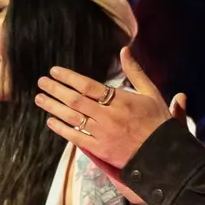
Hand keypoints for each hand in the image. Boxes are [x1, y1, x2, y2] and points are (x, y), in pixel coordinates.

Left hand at [34, 48, 176, 169]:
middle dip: (56, 90)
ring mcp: (103, 133)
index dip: (69, 77)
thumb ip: (135, 72)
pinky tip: (50, 121)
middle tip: (41, 82)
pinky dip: (62, 129)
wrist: (165, 155)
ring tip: (40, 99)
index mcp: (120, 100)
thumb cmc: (159, 122)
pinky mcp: (101, 150)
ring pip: (72, 117)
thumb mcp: (151, 93)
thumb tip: (124, 50)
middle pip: (75, 100)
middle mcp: (108, 115)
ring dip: (54, 107)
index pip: (88, 85)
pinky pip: (77, 138)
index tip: (54, 71)